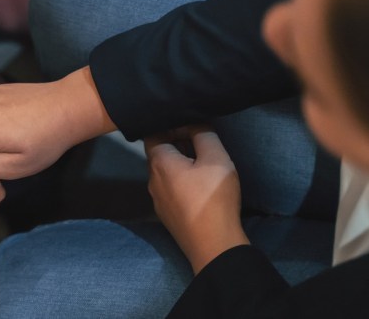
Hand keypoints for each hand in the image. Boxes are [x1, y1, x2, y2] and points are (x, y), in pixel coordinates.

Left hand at [144, 129, 248, 273]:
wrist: (213, 245)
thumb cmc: (213, 197)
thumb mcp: (216, 158)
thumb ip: (204, 134)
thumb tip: (194, 124)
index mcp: (158, 163)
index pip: (152, 133)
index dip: (169, 125)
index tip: (189, 124)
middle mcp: (152, 180)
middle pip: (158, 153)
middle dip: (176, 143)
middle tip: (200, 141)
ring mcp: (157, 200)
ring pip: (165, 172)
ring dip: (180, 163)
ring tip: (203, 162)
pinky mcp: (167, 215)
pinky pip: (170, 189)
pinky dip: (181, 181)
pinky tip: (200, 186)